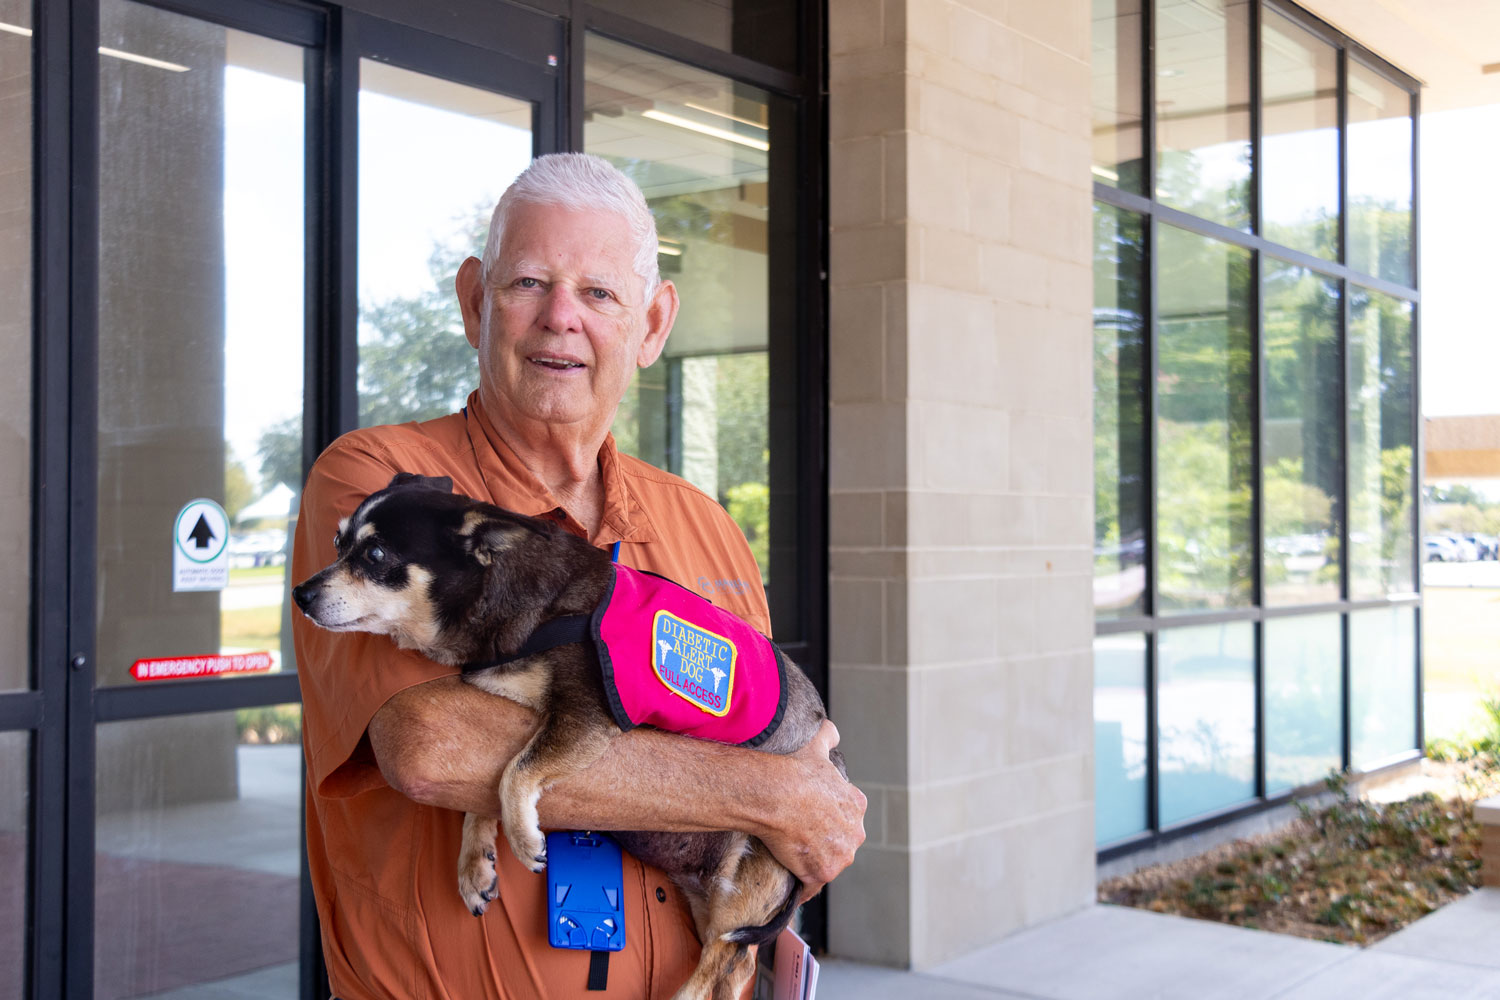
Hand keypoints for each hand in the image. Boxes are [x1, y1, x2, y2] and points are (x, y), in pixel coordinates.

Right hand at [758, 720, 866, 901]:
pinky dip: (803, 887)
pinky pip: (812, 885)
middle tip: (800, 837)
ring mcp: (840, 855)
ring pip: (829, 863)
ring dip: (815, 863)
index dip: (829, 818)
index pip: (847, 817)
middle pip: (841, 843)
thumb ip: (828, 737)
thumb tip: (832, 733)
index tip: (813, 818)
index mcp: (857, 804)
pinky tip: (792, 883)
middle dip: (826, 842)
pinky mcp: (822, 873)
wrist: (775, 793)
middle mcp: (856, 832)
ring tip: (792, 856)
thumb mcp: (816, 746)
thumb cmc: (794, 770)